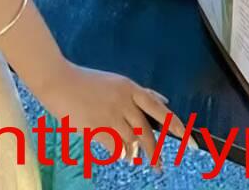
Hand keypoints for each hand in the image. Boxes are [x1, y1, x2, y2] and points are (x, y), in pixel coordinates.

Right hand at [35, 60, 186, 171]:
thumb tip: (164, 101)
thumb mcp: (116, 82)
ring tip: (132, 158)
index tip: (189, 142)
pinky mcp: (96, 128)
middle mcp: (122, 101)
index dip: (175, 125)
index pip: (157, 108)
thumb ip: (140, 93)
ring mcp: (109, 115)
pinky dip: (118, 152)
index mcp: (129, 87)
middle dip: (154, 152)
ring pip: (130, 142)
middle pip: (145, 132)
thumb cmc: (86, 81)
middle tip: (158, 166)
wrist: (58, 81)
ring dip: (133, 153)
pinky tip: (117, 152)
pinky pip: (114, 147)